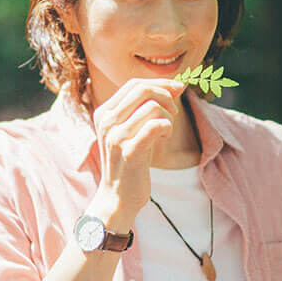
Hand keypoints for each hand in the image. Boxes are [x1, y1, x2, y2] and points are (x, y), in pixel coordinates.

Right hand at [92, 77, 185, 221]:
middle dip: (166, 96)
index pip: (134, 84)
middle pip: (142, 90)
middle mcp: (106, 121)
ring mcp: (115, 137)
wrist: (118, 197)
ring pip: (152, 106)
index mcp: (104, 113)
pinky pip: (155, 126)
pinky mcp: (129, 152)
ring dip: (168, 116)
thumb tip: (177, 86)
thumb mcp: (135, 129)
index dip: (159, 83)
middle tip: (174, 113)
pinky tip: (164, 137)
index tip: (177, 90)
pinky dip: (167, 128)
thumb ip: (149, 107)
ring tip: (166, 131)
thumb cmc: (130, 161)